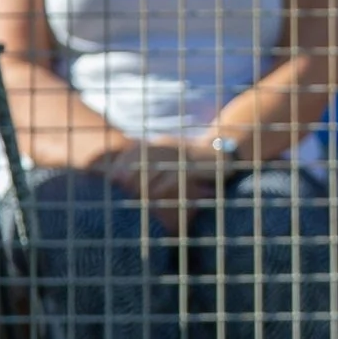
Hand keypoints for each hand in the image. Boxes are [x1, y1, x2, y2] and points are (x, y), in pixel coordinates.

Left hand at [93, 138, 220, 233]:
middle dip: (130, 172)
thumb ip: (153, 170)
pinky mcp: (198, 165)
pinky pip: (176, 175)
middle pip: (145, 157)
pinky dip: (163, 185)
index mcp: (163, 143)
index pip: (137, 150)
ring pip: (159, 166)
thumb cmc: (194, 165)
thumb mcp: (172, 163)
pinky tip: (154, 195)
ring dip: (144, 181)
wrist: (225, 155)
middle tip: (120, 188)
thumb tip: (125, 181)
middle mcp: (172, 145)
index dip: (123, 163)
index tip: (112, 178)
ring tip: (134, 195)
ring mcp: (185, 154)